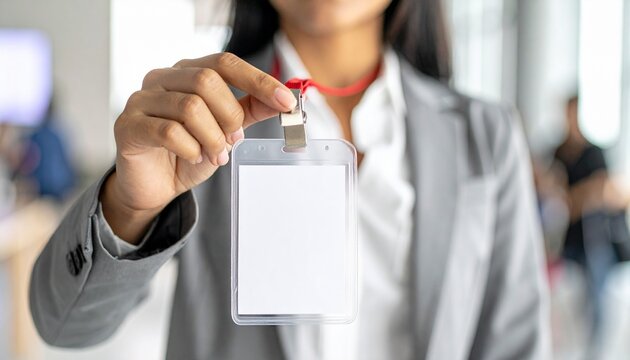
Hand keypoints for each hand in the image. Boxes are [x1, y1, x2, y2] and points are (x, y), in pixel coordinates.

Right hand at [100, 53, 296, 242]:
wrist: (153, 185)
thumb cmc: (186, 152)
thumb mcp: (225, 131)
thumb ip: (249, 111)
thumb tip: (283, 101)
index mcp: (187, 72)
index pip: (226, 63)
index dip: (258, 81)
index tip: (286, 101)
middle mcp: (162, 79)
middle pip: (207, 81)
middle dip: (229, 116)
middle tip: (233, 140)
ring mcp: (142, 100)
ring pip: (190, 107)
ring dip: (212, 138)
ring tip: (214, 154)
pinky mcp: (129, 126)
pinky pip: (169, 132)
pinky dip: (191, 149)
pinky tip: (193, 158)